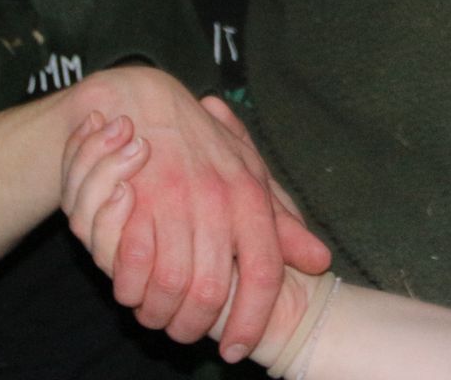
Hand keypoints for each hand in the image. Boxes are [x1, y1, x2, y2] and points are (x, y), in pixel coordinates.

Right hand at [60, 72, 329, 359]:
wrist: (145, 101)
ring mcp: (173, 199)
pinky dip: (130, 291)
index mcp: (250, 196)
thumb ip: (281, 222)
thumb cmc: (201, 145)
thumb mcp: (249, 176)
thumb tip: (319, 260)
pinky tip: (133, 295)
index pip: (263, 274)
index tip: (237, 350)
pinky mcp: (132, 199)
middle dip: (197, 327)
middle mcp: (215, 199)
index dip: (252, 320)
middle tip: (187, 337)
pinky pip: (131, 267)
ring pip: (171, 286)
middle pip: (213, 291)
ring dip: (161, 314)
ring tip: (158, 319)